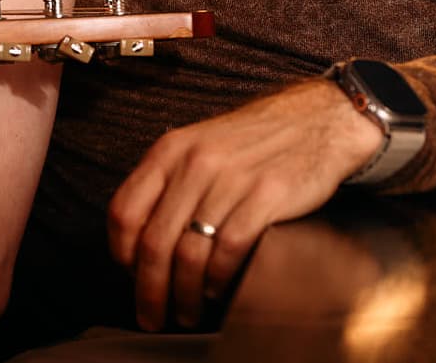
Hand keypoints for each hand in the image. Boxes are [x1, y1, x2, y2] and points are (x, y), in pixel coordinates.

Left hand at [107, 78, 382, 330]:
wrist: (314, 121)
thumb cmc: (251, 143)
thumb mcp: (197, 148)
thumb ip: (168, 184)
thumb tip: (140, 239)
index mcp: (169, 151)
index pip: (124, 210)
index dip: (121, 253)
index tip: (130, 277)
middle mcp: (194, 163)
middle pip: (155, 241)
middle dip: (149, 289)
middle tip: (152, 316)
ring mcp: (231, 179)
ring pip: (190, 252)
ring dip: (184, 293)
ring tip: (187, 312)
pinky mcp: (267, 196)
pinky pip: (230, 249)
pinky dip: (218, 278)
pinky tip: (216, 290)